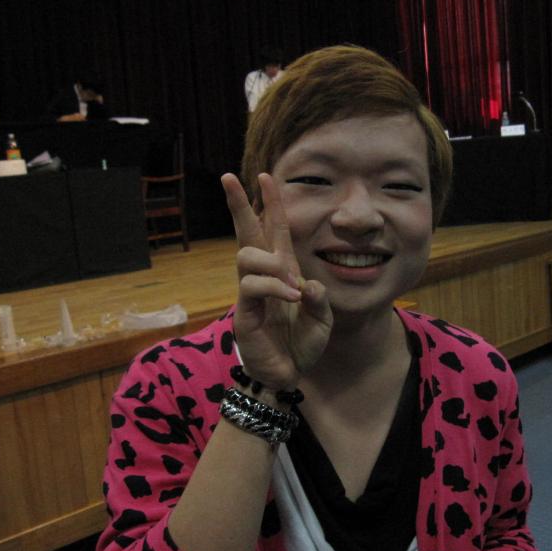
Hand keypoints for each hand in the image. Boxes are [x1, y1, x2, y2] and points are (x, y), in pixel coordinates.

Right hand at [221, 172, 331, 389]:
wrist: (289, 374)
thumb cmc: (303, 344)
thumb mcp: (323, 319)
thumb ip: (319, 299)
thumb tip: (307, 284)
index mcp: (284, 271)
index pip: (275, 230)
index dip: (271, 204)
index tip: (266, 176)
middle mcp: (264, 277)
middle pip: (247, 233)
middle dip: (239, 204)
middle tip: (228, 177)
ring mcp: (251, 293)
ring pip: (247, 255)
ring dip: (271, 264)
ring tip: (291, 284)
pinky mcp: (244, 312)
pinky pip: (253, 286)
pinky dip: (274, 287)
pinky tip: (292, 297)